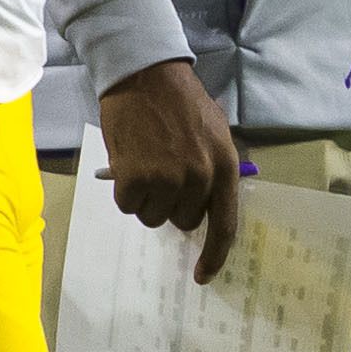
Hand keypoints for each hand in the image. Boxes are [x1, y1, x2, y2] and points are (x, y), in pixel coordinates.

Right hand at [98, 58, 241, 282]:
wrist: (145, 76)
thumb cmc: (180, 103)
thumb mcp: (214, 134)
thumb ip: (213, 171)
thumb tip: (203, 208)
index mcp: (224, 167)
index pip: (225, 224)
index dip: (214, 254)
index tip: (203, 275)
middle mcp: (200, 177)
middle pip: (183, 221)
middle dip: (172, 206)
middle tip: (163, 176)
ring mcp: (167, 179)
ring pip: (153, 216)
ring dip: (146, 199)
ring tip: (145, 164)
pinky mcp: (135, 178)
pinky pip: (128, 206)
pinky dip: (125, 192)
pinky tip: (129, 163)